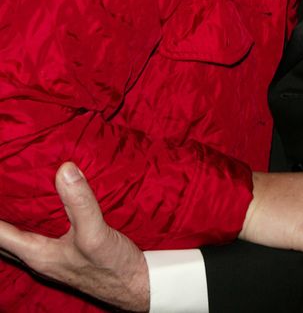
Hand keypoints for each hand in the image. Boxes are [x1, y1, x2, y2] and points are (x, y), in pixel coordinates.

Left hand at [0, 163, 149, 311]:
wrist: (138, 285)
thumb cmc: (112, 267)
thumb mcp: (95, 232)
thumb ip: (79, 202)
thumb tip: (64, 168)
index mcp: (38, 254)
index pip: (0, 235)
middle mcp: (40, 257)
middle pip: (6, 239)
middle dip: (1, 218)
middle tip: (4, 188)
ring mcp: (54, 256)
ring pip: (22, 237)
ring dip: (15, 220)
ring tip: (14, 195)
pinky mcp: (68, 252)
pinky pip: (40, 234)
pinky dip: (34, 220)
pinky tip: (45, 205)